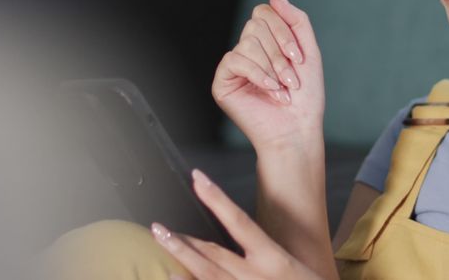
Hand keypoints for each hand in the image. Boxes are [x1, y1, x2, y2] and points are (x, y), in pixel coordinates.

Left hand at [151, 168, 325, 279]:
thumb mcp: (291, 268)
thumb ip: (265, 255)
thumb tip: (242, 237)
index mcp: (275, 259)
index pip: (239, 221)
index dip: (216, 199)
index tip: (197, 178)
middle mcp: (258, 275)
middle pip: (213, 253)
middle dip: (183, 240)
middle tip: (157, 226)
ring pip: (208, 274)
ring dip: (181, 259)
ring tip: (160, 244)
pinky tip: (173, 277)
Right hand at [211, 0, 324, 150]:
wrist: (297, 130)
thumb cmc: (305, 97)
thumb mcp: (308, 51)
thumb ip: (295, 18)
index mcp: (266, 41)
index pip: (264, 12)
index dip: (283, 31)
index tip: (298, 58)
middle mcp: (247, 50)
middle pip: (255, 24)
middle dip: (279, 51)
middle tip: (291, 78)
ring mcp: (234, 65)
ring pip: (248, 42)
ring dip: (272, 67)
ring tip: (282, 89)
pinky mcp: (223, 81)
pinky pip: (235, 60)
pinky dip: (258, 74)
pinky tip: (269, 91)